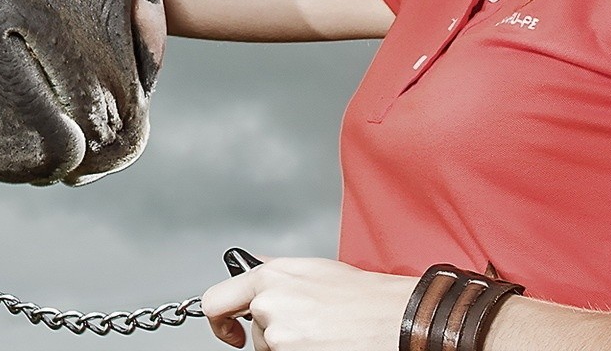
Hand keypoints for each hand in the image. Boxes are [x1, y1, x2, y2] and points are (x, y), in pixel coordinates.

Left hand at [200, 257, 418, 349]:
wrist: (394, 318)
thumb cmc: (363, 296)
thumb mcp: (313, 268)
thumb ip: (274, 271)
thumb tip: (249, 268)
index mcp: (270, 277)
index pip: (216, 302)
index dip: (221, 322)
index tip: (232, 332)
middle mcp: (268, 305)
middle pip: (254, 332)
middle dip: (272, 336)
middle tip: (306, 331)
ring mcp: (279, 337)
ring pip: (272, 349)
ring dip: (293, 346)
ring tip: (326, 334)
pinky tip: (326, 345)